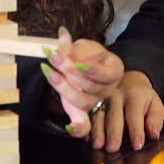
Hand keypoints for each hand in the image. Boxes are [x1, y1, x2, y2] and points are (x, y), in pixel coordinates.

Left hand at [39, 26, 124, 140]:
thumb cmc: (85, 55)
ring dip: (64, 88)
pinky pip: (84, 127)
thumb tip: (62, 35)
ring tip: (49, 72)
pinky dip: (77, 129)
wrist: (84, 66)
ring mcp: (96, 102)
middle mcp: (108, 89)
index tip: (79, 63)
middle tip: (54, 57)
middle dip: (71, 71)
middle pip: (92, 87)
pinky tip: (69, 127)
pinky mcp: (82, 113)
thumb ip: (71, 46)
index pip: (108, 73)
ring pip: (83, 101)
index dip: (93, 70)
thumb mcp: (81, 46)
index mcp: (114, 70)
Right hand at [89, 70, 163, 152]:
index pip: (135, 114)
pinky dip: (87, 128)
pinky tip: (88, 138)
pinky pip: (87, 115)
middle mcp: (116, 95)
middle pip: (113, 115)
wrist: (128, 81)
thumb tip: (154, 134)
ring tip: (98, 144)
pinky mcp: (91, 102)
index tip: (137, 144)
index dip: (136, 130)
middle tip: (113, 148)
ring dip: (97, 131)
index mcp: (135, 95)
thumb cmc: (142, 98)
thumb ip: (155, 120)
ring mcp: (101, 98)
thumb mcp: (155, 105)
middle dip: (113, 132)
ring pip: (97, 115)